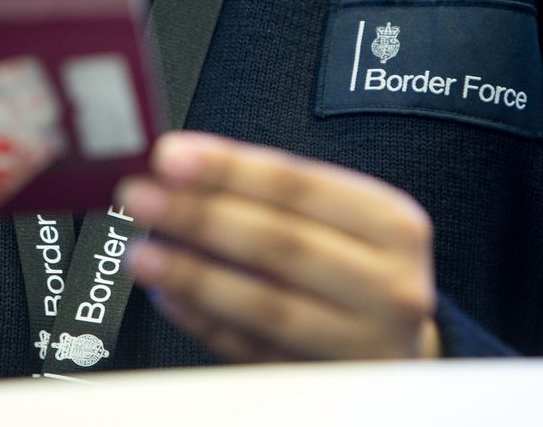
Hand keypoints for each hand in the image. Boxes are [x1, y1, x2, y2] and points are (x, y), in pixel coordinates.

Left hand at [116, 132, 439, 362]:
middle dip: (199, 216)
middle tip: (142, 198)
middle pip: (280, 243)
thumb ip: (267, 194)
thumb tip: (179, 170)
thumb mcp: (340, 217)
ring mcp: (364, 343)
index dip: (228, 169)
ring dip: (194, 275)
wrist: (400, 342)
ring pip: (267, 305)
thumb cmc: (354, 263)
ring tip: (143, 253)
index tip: (170, 157)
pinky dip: (207, 324)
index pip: (298, 185)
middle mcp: (389, 285)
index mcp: (391, 224)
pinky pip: (255, 354)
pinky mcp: (331, 385)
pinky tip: (170, 297)